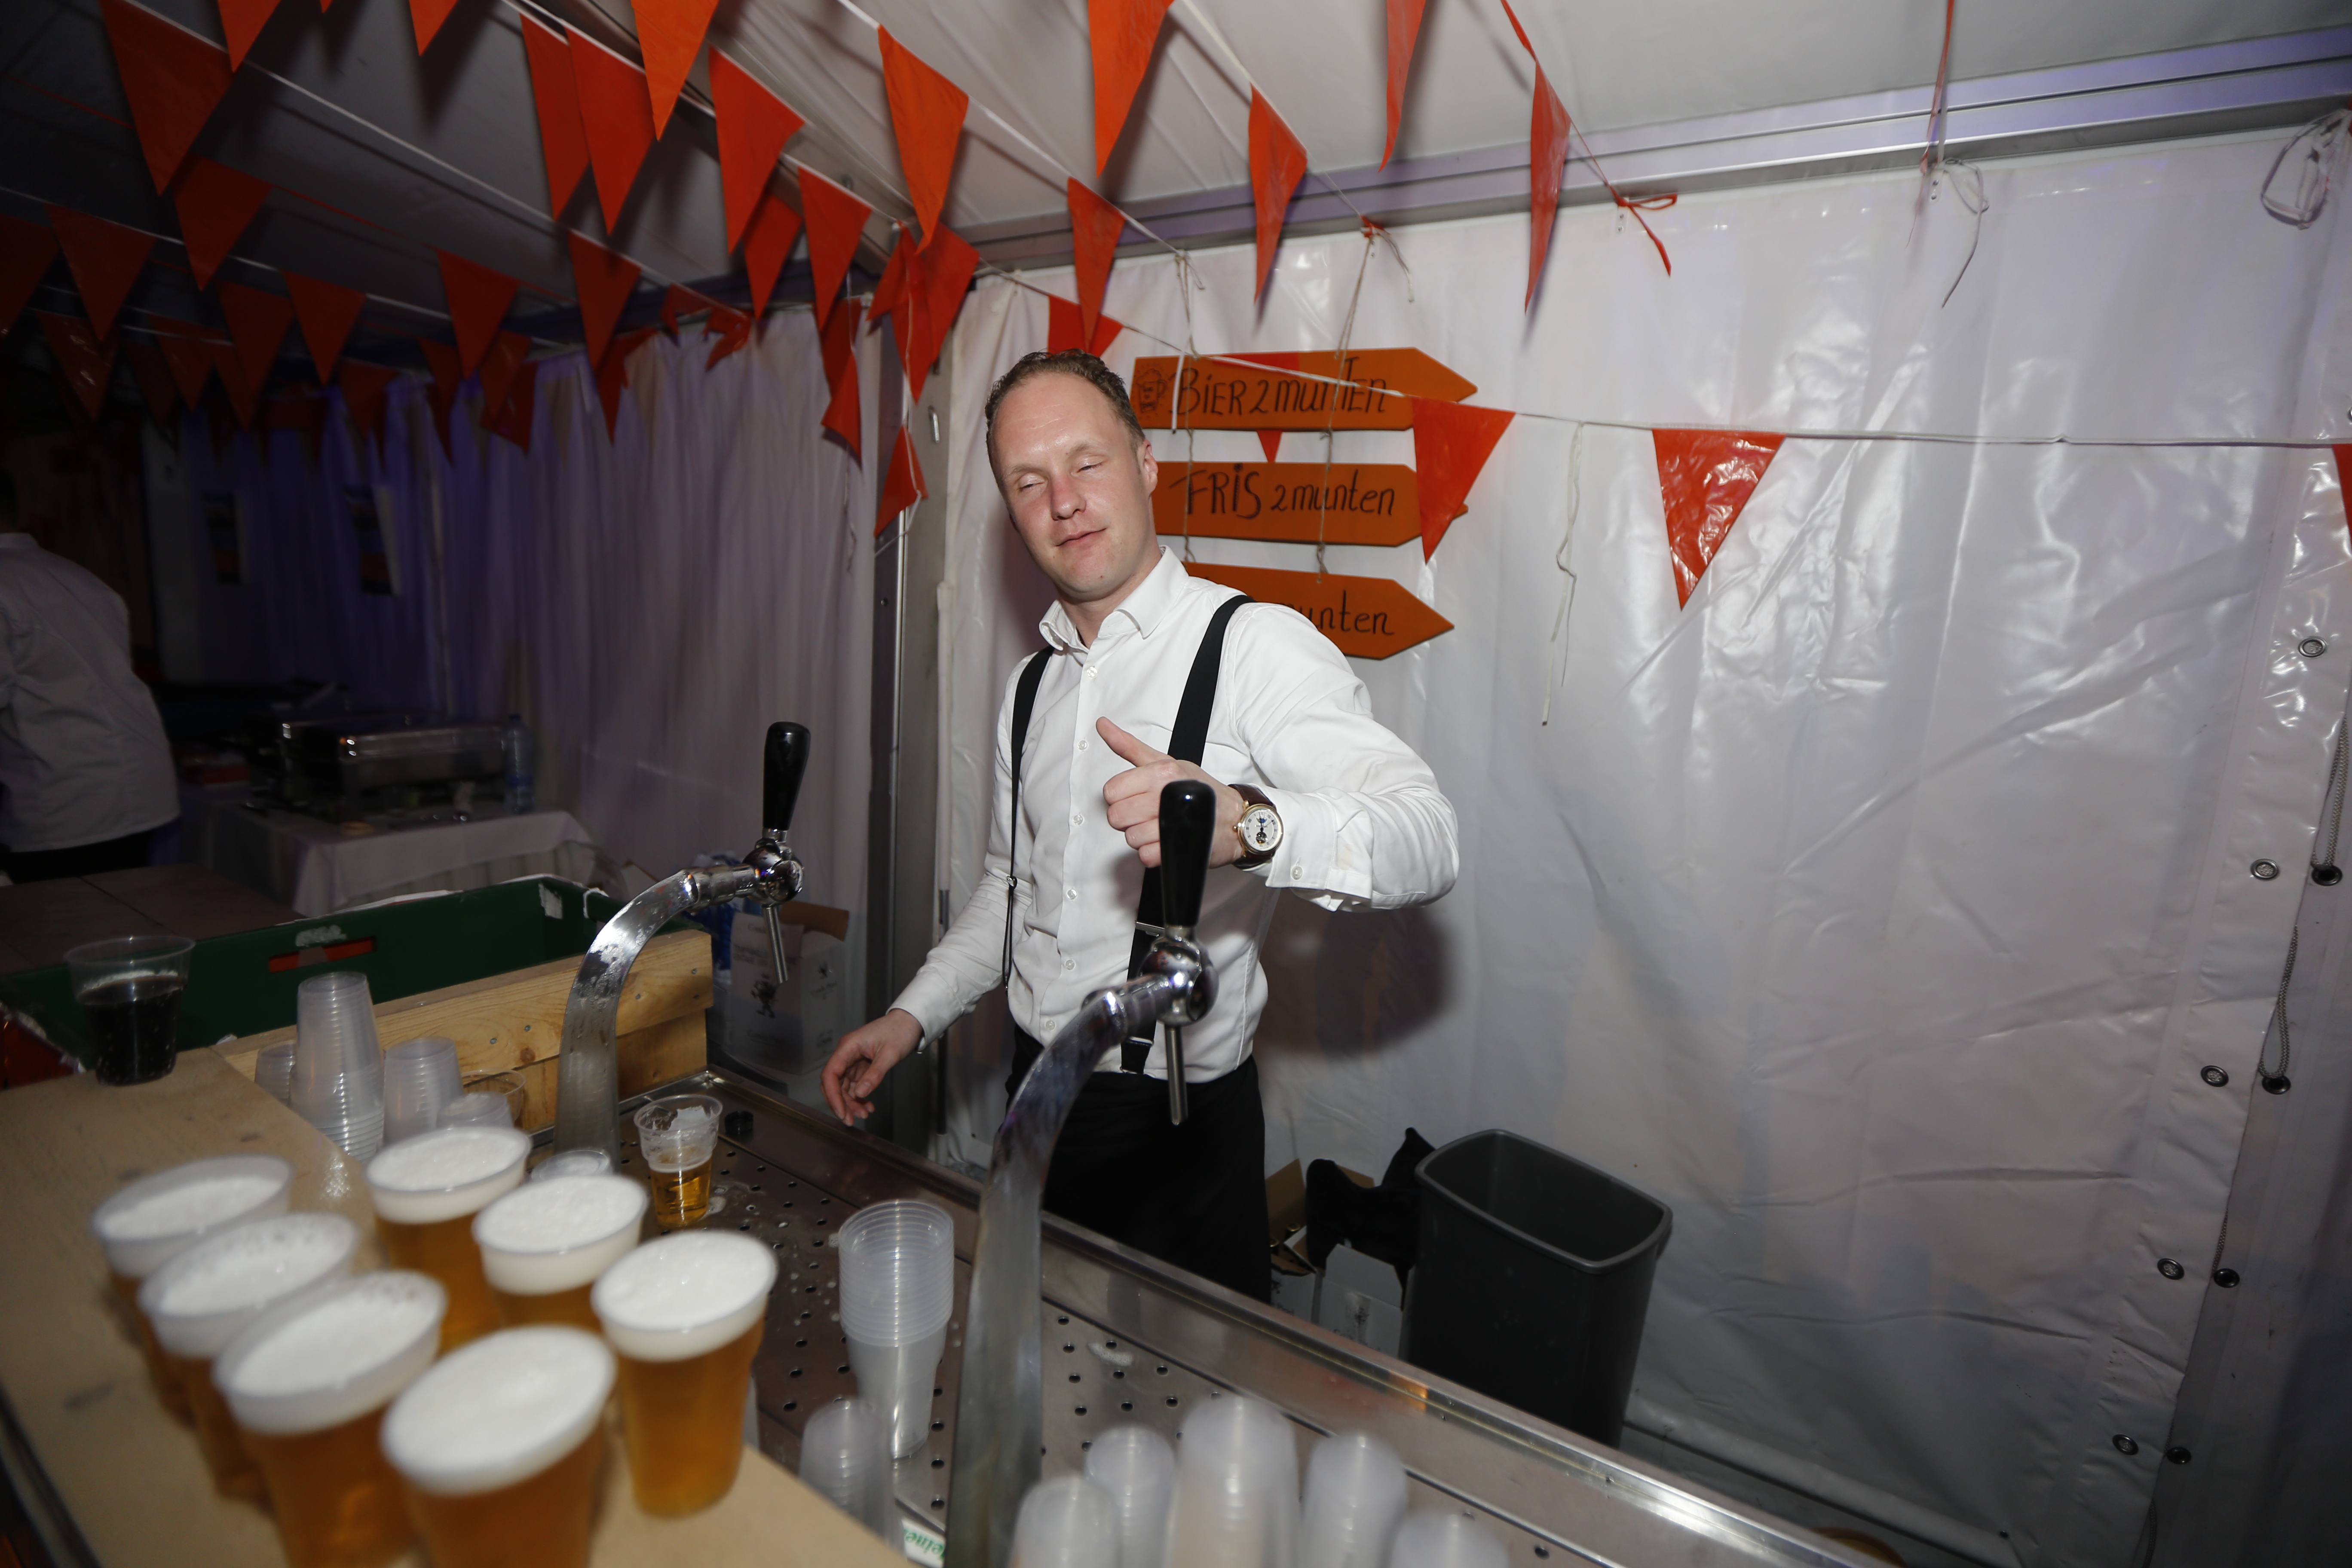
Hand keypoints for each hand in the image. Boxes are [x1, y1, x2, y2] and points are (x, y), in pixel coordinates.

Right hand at [821, 1009, 923, 1123]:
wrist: (910, 1022)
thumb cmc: (899, 1031)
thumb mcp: (889, 1054)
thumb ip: (874, 1074)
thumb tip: (860, 1094)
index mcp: (848, 1047)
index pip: (830, 1074)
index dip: (832, 1095)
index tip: (841, 1112)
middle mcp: (846, 1054)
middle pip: (834, 1083)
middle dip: (841, 1103)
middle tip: (850, 1120)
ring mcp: (853, 1060)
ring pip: (844, 1087)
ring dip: (852, 1102)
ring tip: (864, 1114)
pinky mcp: (861, 1066)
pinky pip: (855, 1085)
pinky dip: (860, 1097)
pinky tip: (868, 1105)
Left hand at [1098, 718, 1243, 868]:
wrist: (1235, 818)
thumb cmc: (1199, 790)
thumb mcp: (1164, 761)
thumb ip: (1129, 746)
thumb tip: (1103, 725)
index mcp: (1161, 772)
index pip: (1111, 791)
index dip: (1120, 798)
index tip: (1135, 797)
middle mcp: (1166, 796)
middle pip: (1117, 816)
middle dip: (1128, 818)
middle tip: (1147, 813)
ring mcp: (1173, 823)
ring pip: (1130, 837)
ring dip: (1141, 837)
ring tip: (1160, 827)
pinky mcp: (1178, 848)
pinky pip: (1146, 856)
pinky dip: (1153, 853)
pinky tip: (1165, 841)